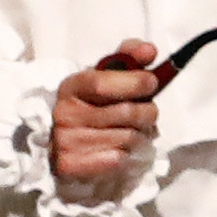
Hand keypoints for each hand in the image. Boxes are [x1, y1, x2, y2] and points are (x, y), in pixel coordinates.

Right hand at [51, 41, 160, 188]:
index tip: (151, 83)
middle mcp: (65, 113)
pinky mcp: (70, 165)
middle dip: (148, 113)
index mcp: (72, 87)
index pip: (102, 83)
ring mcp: (65, 141)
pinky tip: (116, 151)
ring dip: (139, 137)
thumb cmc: (94, 108)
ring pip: (128, 138)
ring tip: (129, 133)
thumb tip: (149, 51)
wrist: (66, 146)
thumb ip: (130, 57)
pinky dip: (125, 157)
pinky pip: (117, 159)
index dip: (134, 82)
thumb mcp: (107, 78)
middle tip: (145, 114)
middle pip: (125, 112)